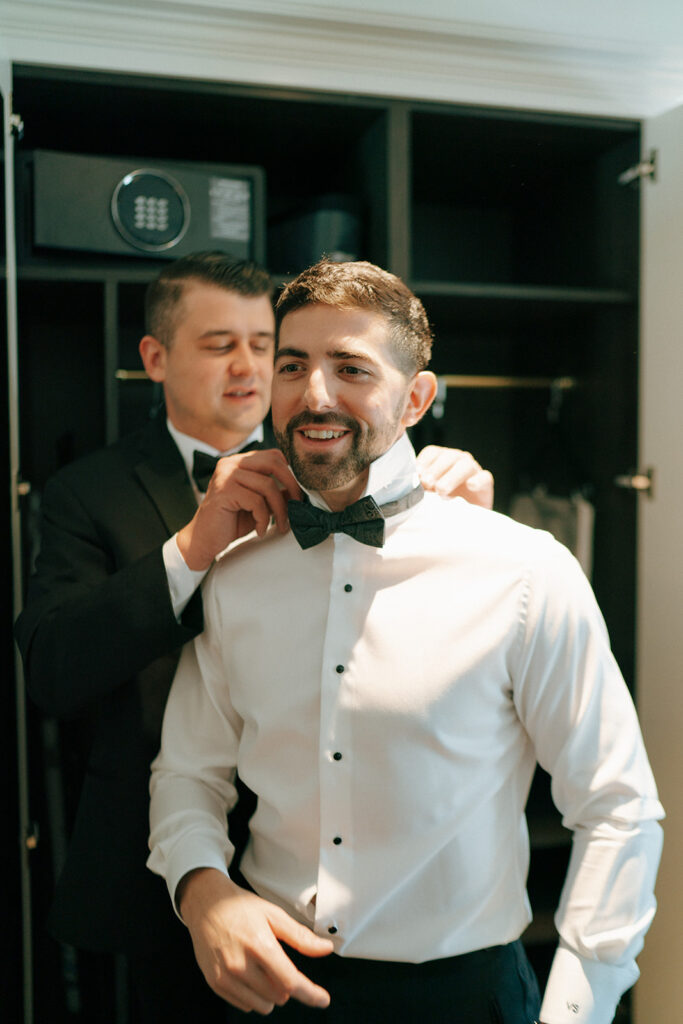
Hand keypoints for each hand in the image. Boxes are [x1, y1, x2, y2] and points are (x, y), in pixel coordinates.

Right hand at [177, 449, 301, 569]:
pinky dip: (264, 519)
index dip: (291, 473)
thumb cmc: (231, 521)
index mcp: (239, 462)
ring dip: (280, 509)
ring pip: (268, 485)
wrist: (204, 540)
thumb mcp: (259, 505)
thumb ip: (276, 493)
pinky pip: (257, 502)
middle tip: (298, 506)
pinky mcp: (224, 492)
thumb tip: (301, 490)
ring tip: (281, 525)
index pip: (273, 456)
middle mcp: (231, 463)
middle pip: (273, 463)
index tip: (299, 494)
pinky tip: (260, 529)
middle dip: (292, 486)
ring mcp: (226, 476)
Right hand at [178, 868, 333, 1013]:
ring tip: (261, 967)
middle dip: (286, 984)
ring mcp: (226, 977)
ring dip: (270, 993)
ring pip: (263, 1006)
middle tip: (277, 963)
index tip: (322, 999)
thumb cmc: (241, 908)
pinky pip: (244, 1004)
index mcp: (260, 945)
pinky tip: (247, 972)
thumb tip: (325, 949)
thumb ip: (300, 936)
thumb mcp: (274, 914)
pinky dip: (252, 995)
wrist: (206, 905)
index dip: (310, 994)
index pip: (290, 981)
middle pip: (279, 996)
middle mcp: (241, 965)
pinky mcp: (215, 984)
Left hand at [416, 445, 493, 509]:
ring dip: (452, 476)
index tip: (417, 476)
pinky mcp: (486, 483)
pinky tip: (470, 486)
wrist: (464, 519)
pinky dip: (477, 480)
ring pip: (465, 465)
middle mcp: (457, 460)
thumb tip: (409, 488)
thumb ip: (420, 487)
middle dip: (435, 470)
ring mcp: (473, 470)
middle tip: (427, 484)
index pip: (432, 452)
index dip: (424, 462)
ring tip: (441, 490)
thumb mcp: (428, 493)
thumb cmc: (442, 503)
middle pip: (448, 456)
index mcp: (441, 460)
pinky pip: (484, 477)